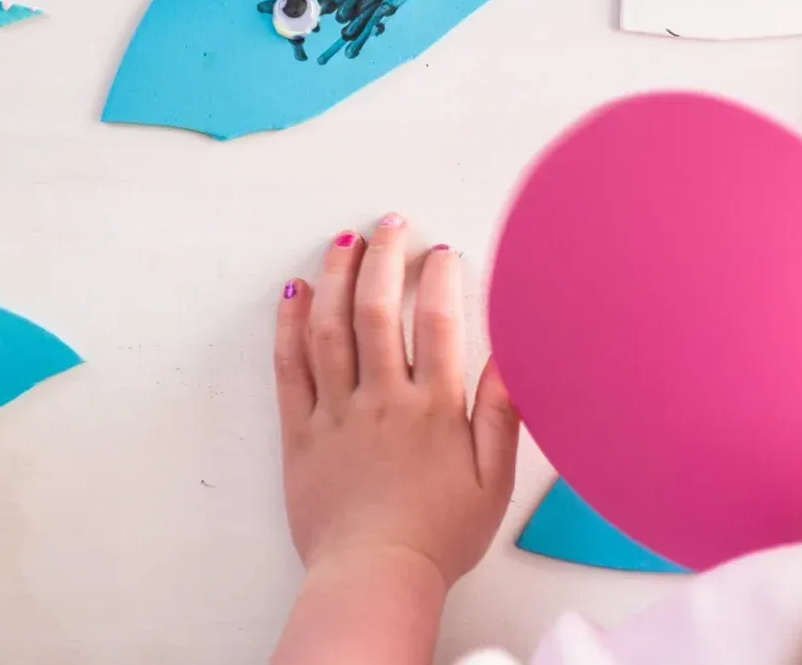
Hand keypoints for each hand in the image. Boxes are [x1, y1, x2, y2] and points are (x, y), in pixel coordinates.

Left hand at [271, 215, 518, 664]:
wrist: (374, 578)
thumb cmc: (438, 537)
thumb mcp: (493, 483)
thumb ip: (501, 416)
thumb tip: (511, 360)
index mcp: (434, 410)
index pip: (439, 323)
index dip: (439, 278)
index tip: (442, 252)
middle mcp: (383, 400)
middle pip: (379, 310)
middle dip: (384, 257)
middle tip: (390, 224)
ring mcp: (337, 412)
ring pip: (332, 328)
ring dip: (337, 277)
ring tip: (343, 241)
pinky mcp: (301, 431)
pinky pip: (291, 367)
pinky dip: (290, 325)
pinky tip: (295, 293)